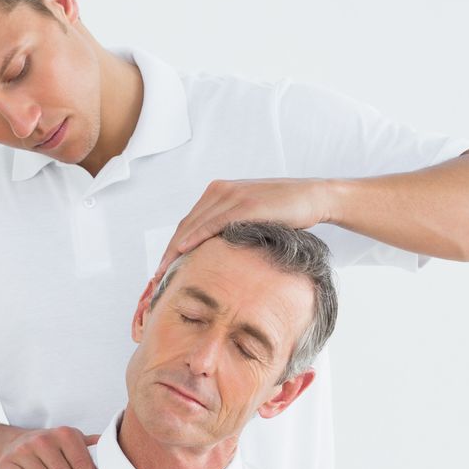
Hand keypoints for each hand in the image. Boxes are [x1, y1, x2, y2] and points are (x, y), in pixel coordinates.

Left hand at [147, 178, 337, 296]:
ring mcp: (231, 195)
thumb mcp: (250, 220)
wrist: (312, 198)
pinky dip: (195, 237)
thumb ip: (230, 230)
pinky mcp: (244, 203)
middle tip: (156, 277)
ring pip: (193, 225)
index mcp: (218, 193)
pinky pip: (213, 222)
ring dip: (175, 249)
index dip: (172, 247)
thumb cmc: (284, 213)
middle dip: (168, 252)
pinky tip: (182, 251)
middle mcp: (219, 191)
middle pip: (185, 225)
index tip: (162, 269)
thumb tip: (217, 255)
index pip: (188, 224)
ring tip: (163, 271)